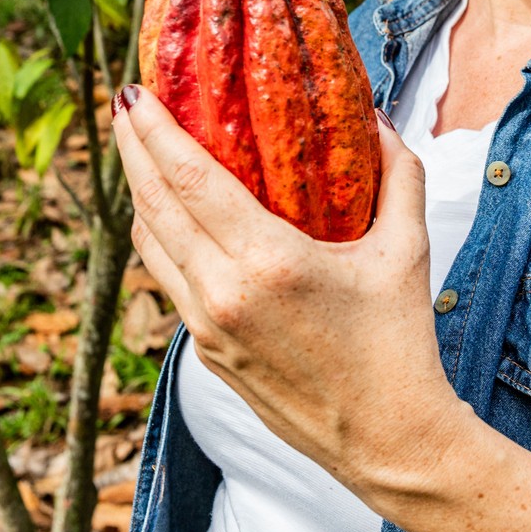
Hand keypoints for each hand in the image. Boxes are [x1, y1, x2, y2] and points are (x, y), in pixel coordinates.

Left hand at [110, 84, 467, 492]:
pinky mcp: (208, 354)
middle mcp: (223, 295)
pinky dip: (163, 239)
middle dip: (130, 149)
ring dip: (139, 194)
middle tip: (124, 104)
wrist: (388, 441)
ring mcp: (208, 330)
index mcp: (268, 263)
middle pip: (152, 206)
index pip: (188, 179)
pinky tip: (173, 217)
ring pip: (151, 247)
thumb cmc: (401, 343)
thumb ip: (396, 173)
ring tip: (139, 152)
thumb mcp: (406, 249)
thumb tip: (374, 115)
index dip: (152, 130)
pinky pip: (171, 281)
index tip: (132, 90)